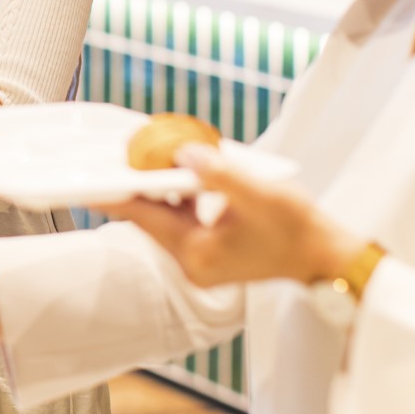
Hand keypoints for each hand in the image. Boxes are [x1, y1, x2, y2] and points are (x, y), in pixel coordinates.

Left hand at [97, 145, 360, 288]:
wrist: (326, 257)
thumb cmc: (298, 230)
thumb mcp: (259, 195)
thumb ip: (219, 173)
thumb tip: (184, 151)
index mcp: (198, 254)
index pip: (144, 217)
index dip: (116, 193)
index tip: (88, 178)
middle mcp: (194, 262)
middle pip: (151, 216)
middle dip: (137, 184)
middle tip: (116, 155)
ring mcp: (203, 259)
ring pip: (168, 216)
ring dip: (161, 188)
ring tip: (145, 157)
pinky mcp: (214, 252)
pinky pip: (186, 219)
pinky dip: (181, 196)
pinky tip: (183, 172)